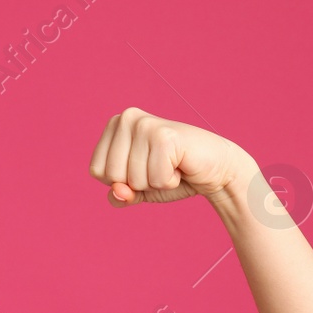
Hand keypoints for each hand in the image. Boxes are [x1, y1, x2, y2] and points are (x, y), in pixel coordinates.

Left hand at [89, 107, 256, 207]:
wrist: (215, 169)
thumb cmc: (174, 175)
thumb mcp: (139, 189)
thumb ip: (121, 195)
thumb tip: (118, 192)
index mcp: (115, 125)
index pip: (97, 171)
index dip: (121, 182)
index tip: (145, 168)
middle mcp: (127, 118)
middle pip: (112, 176)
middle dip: (138, 183)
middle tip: (161, 167)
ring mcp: (145, 124)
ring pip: (134, 179)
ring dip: (157, 182)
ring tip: (172, 165)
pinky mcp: (165, 136)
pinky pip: (156, 179)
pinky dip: (170, 181)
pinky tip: (181, 165)